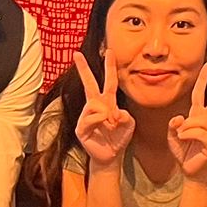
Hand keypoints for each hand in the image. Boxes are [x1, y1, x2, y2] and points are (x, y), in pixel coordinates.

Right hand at [71, 50, 134, 168]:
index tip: (109, 51)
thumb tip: (113, 112)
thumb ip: (126, 115)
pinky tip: (102, 127)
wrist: (111, 156)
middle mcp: (96, 105)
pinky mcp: (81, 127)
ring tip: (109, 125)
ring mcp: (86, 115)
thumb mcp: (129, 124)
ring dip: (105, 114)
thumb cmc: (119, 138)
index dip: (109, 66)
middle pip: (89, 83)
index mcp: (108, 102)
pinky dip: (100, 121)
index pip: (109, 81)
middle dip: (83, 68)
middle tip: (76, 53)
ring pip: (93, 104)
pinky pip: (90, 117)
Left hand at [167, 62, 206, 180]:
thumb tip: (180, 118)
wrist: (189, 169)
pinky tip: (184, 140)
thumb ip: (173, 125)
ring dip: (185, 129)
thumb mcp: (172, 135)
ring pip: (197, 121)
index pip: (201, 94)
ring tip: (181, 138)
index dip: (203, 79)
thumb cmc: (183, 150)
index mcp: (198, 116)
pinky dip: (188, 135)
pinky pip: (198, 133)